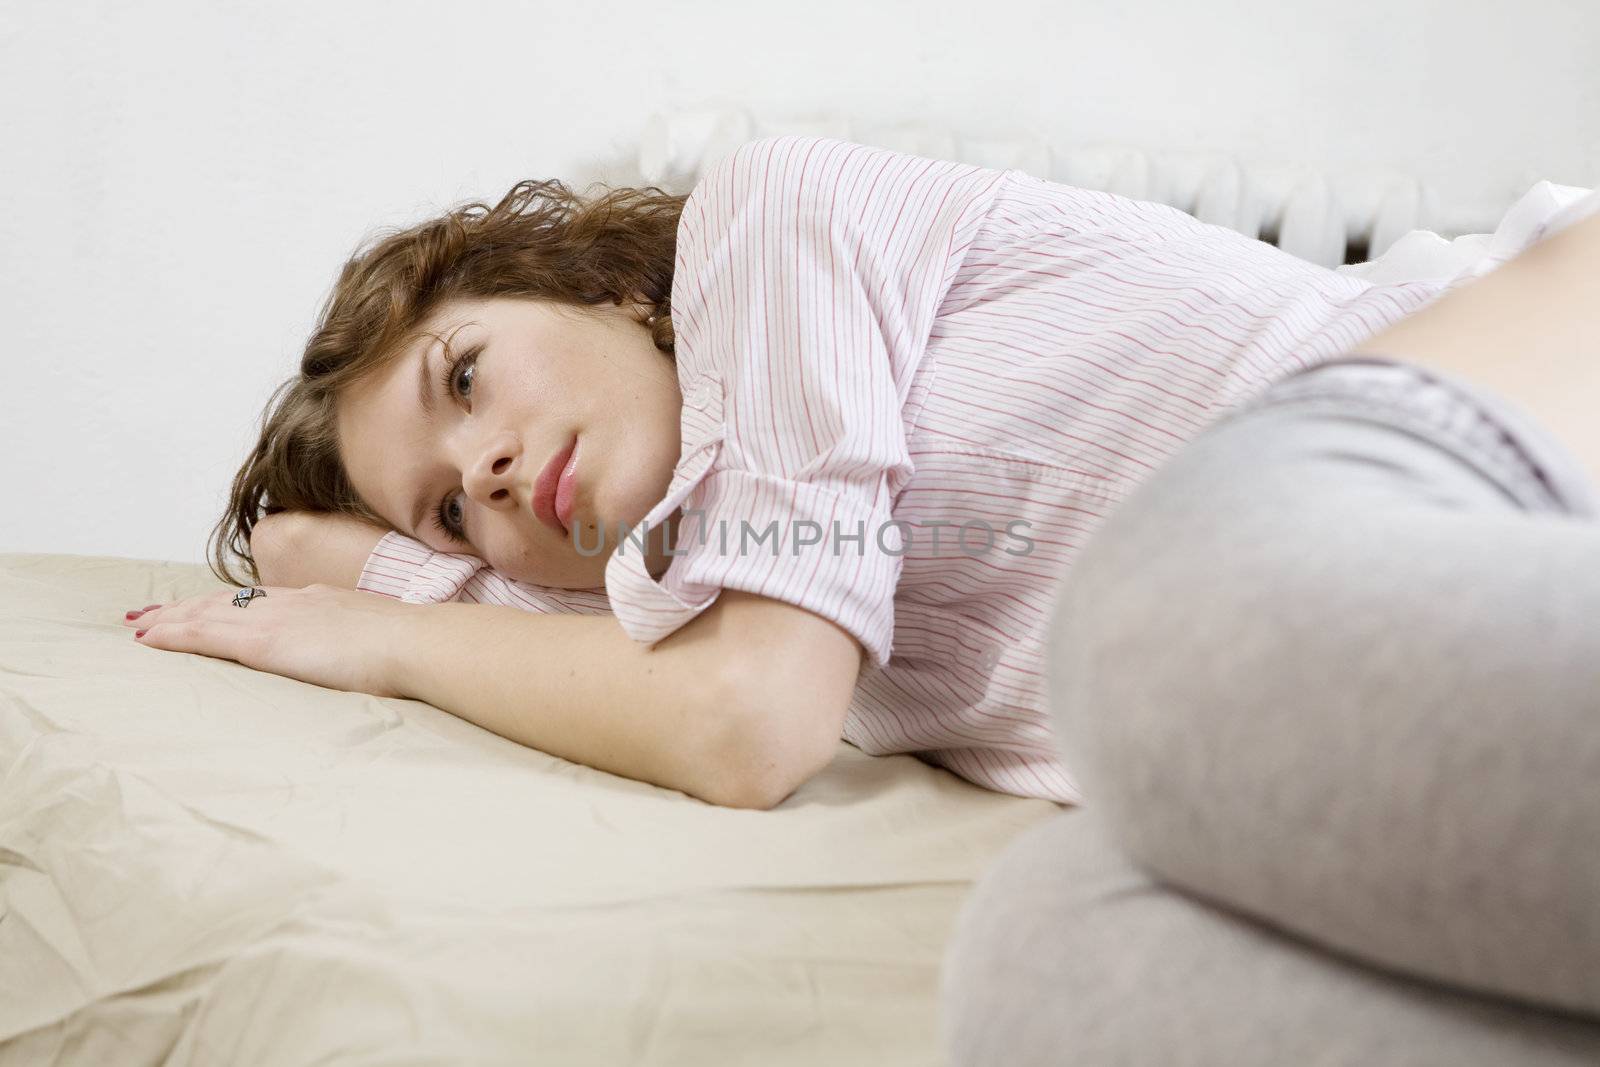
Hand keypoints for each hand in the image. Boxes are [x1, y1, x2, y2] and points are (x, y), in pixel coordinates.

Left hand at [122, 584, 420, 698]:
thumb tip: (369, 663)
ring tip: (139, 627)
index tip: (205, 609)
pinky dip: (173, 635)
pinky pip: (206, 634)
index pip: (262, 602)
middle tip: (151, 614)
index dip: (228, 605)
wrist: (417, 643)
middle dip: (186, 607)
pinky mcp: (265, 642)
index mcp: (322, 602)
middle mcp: (293, 602)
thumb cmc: (413, 651)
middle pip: (226, 601)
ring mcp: (278, 619)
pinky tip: (149, 639)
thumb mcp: (383, 642)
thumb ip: (364, 647)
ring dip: (169, 620)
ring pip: (207, 614)